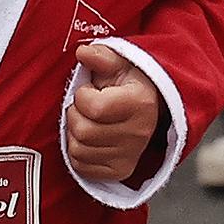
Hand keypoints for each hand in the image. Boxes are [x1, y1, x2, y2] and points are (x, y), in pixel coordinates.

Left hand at [65, 41, 165, 185]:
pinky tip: (89, 140)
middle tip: (85, 108)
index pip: (93, 107)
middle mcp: (138, 134)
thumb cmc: (128, 83)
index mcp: (139, 104)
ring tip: (88, 122)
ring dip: (74, 134)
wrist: (148, 107)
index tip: (91, 90)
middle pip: (82, 131)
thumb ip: (101, 55)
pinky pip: (81, 167)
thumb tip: (83, 52)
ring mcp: (130, 156)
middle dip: (75, 115)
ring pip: (78, 151)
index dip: (82, 96)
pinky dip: (78, 154)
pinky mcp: (120, 171)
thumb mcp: (119, 63)